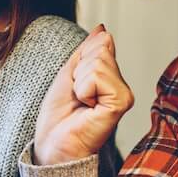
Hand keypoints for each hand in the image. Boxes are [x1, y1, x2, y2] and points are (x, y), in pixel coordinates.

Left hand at [33, 24, 133, 164]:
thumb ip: (87, 51)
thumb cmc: (59, 118)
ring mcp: (124, 94)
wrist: (53, 146)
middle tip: (77, 97)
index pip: (100, 44)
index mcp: (111, 78)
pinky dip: (83, 89)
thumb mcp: (69, 74)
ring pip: (98, 61)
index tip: (75, 87)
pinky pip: (97, 76)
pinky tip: (87, 107)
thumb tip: (102, 30)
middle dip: (78, 71)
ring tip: (81, 103)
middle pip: (100, 50)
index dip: (78, 62)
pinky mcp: (121, 103)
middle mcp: (121, 86)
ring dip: (79, 82)